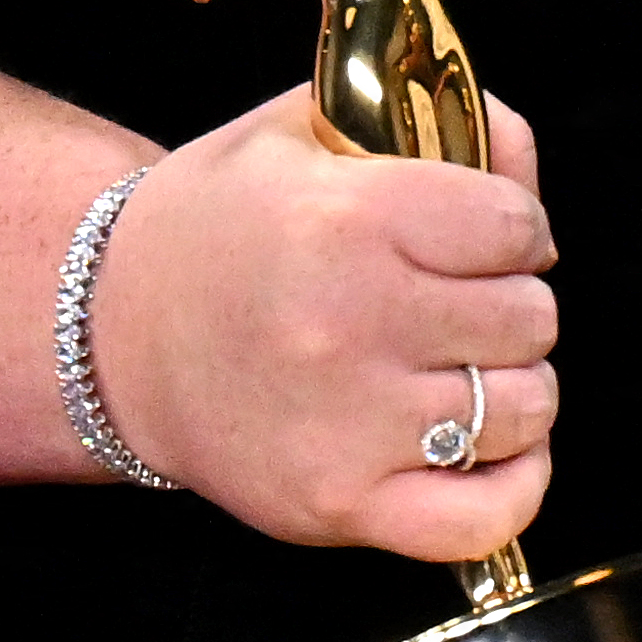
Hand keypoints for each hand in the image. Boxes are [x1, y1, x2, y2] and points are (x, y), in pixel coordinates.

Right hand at [89, 91, 559, 562]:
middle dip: (512, 302)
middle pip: (530, 318)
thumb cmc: (217, 226)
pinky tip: (493, 447)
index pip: (515, 227)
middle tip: (463, 302)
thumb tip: (520, 157)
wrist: (111, 334)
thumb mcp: (304, 131)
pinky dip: (515, 486)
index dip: (515, 227)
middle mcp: (348, 325)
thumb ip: (431, 122)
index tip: (486, 236)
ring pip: (525, 409)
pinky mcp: (337, 504)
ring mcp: (346, 426)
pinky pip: (484, 518)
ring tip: (463, 368)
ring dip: (514, 386)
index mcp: (346, 219)